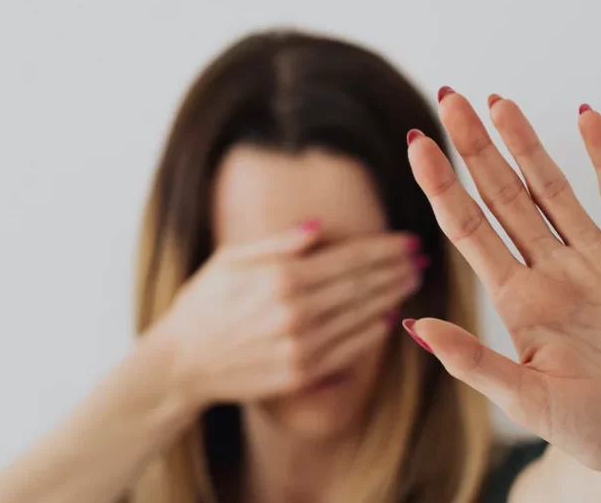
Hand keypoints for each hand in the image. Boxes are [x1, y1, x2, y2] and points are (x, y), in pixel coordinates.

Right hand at [154, 222, 421, 406]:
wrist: (180, 363)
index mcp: (281, 278)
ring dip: (390, 297)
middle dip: (395, 270)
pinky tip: (387, 319)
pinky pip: (348, 351)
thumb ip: (277, 243)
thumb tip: (319, 226)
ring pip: (361, 317)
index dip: (383, 249)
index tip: (408, 239)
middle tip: (420, 258)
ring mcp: (300, 347)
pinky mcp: (301, 374)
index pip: (348, 259)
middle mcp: (296, 313)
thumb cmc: (202, 304)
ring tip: (410, 282)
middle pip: (361, 286)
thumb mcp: (229, 260)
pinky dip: (371, 333)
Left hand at [404, 91, 600, 480]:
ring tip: (499, 102)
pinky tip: (584, 117)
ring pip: (553, 188)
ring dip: (527, 145)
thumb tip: (413, 326)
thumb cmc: (596, 428)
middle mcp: (550, 271)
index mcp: (517, 300)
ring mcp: (597, 260)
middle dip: (475, 149)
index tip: (416, 143)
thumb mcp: (528, 399)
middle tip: (450, 99)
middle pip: (503, 196)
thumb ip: (474, 361)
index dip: (443, 186)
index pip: (468, 228)